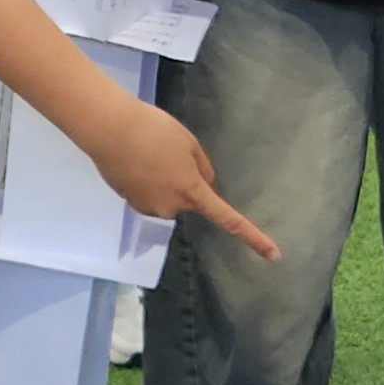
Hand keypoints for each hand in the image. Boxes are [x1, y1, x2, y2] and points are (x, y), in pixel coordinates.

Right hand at [80, 95, 276, 259]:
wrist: (109, 129)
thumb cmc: (155, 131)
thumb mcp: (189, 143)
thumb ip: (203, 168)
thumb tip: (205, 186)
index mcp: (192, 193)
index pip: (228, 219)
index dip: (253, 237)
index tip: (274, 255)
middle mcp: (171, 208)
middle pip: (189, 198)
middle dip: (185, 181)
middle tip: (170, 150)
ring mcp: (147, 207)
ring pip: (167, 195)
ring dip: (163, 179)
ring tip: (147, 151)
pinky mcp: (128, 201)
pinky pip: (147, 193)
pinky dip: (145, 179)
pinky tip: (134, 159)